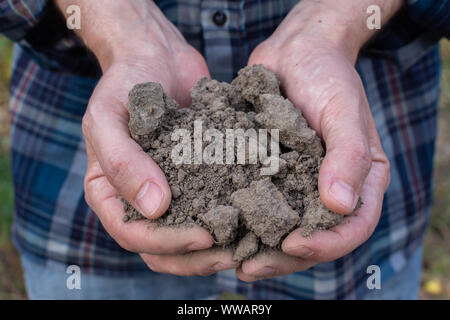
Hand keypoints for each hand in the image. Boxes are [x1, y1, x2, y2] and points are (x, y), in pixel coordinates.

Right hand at [56, 0, 237, 275]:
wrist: (156, 55)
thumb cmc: (124, 83)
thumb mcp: (108, 117)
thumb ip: (122, 162)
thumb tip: (154, 209)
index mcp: (110, 194)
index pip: (132, 235)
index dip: (166, 244)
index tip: (203, 236)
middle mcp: (139, 200)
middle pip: (163, 248)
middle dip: (196, 256)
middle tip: (234, 252)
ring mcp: (170, 191)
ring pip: (190, 236)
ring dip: (217, 247)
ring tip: (250, 242)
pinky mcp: (197, 178)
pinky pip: (212, 204)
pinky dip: (231, 216)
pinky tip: (257, 214)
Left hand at [236, 0, 400, 280]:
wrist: (296, 51)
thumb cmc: (327, 75)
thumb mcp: (343, 111)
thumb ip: (349, 155)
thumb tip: (340, 204)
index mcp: (360, 181)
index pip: (353, 227)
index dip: (327, 243)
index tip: (294, 244)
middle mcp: (329, 189)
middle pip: (314, 237)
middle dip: (284, 257)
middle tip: (249, 266)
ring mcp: (299, 184)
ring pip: (284, 227)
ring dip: (259, 247)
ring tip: (229, 258)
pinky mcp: (271, 174)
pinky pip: (260, 204)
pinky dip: (243, 219)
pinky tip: (217, 227)